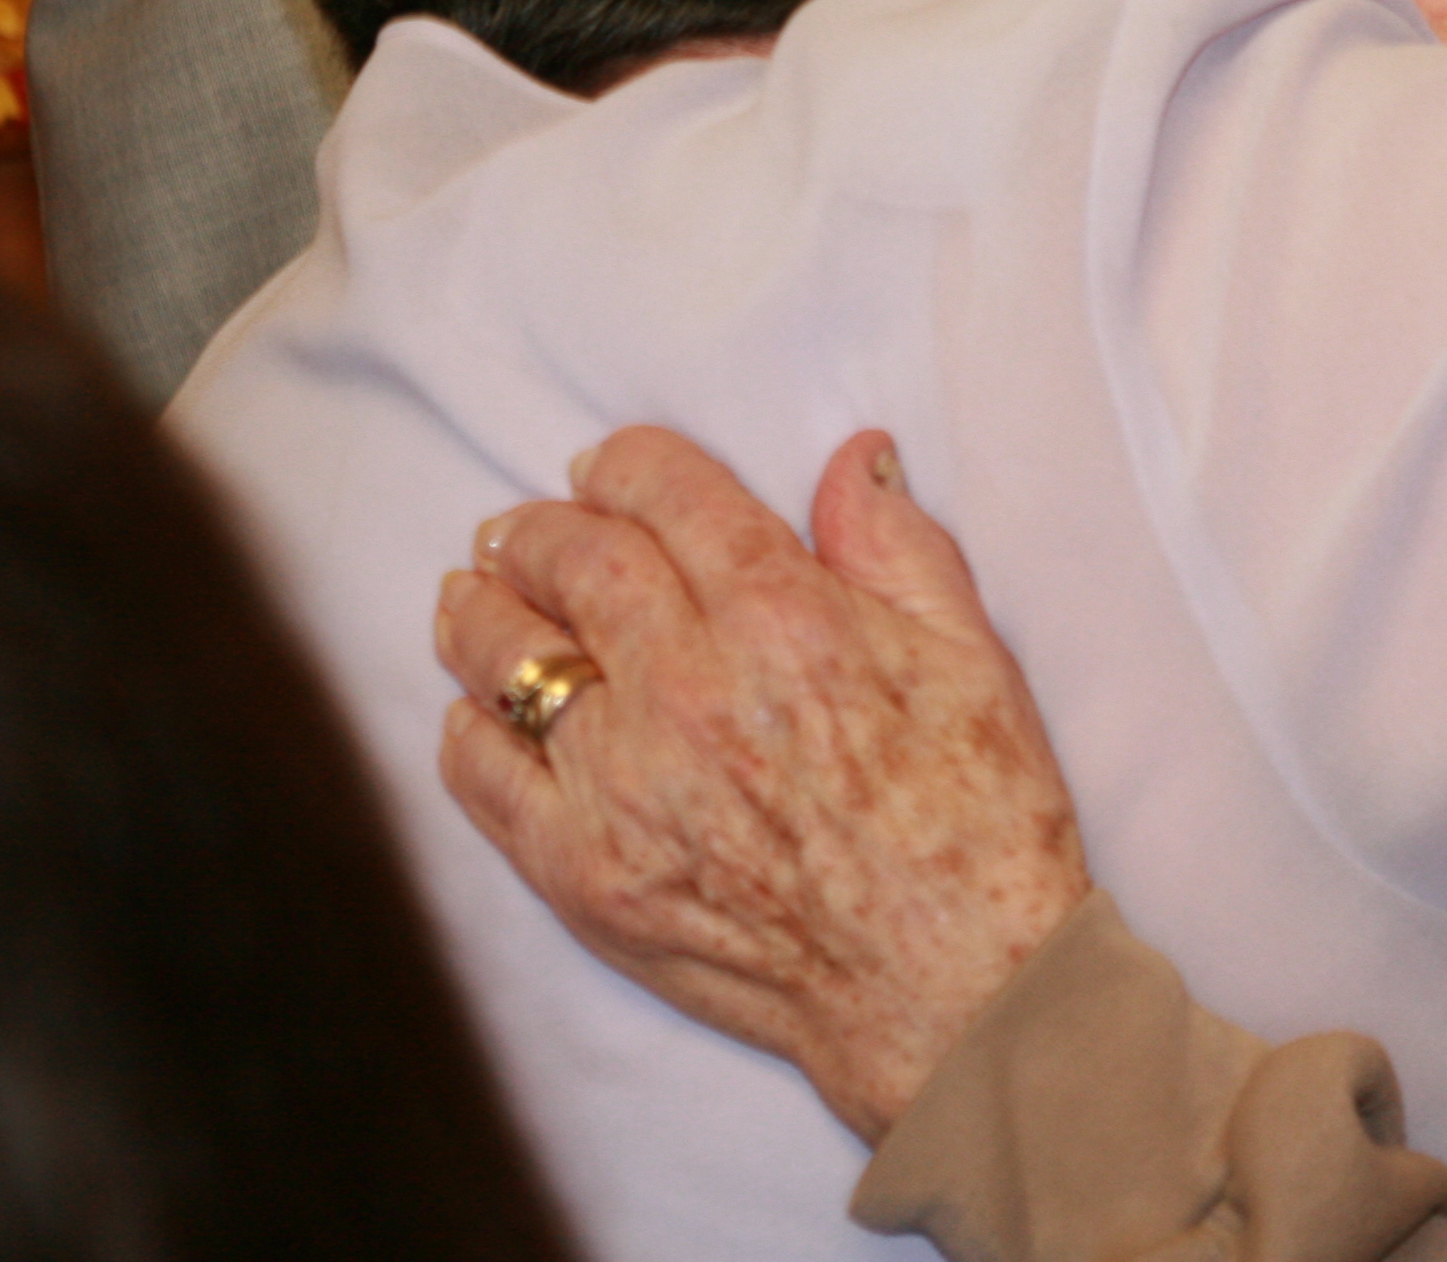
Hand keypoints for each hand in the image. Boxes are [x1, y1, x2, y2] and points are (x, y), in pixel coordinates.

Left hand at [436, 427, 1092, 1142]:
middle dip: (541, 529)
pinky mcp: (587, 875)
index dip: (623, 464)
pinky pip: (486, 781)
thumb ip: (896, 545)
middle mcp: (689, 689)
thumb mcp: (971, 655)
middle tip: (526, 529)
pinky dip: (467, 732)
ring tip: (475, 593)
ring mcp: (626, 787)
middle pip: (572, 562)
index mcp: (784, 617)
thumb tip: (851, 456)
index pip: (664, 493)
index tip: (606, 469)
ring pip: (509, 661)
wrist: (954, 989)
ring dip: (480, 611)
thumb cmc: (979, 822)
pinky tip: (472, 712)